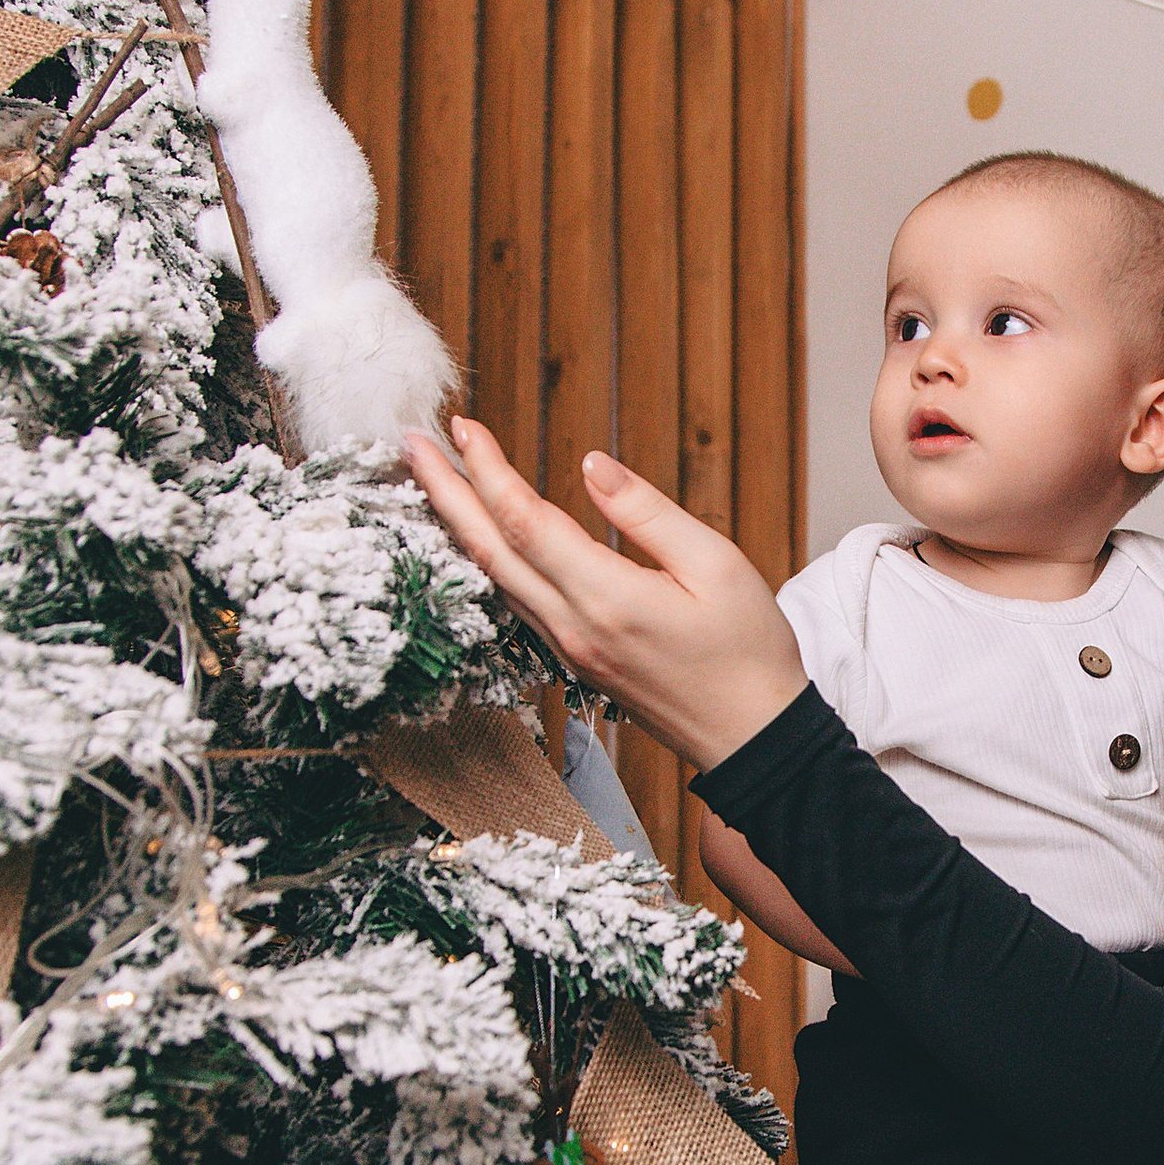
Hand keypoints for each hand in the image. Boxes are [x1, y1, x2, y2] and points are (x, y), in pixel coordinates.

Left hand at [405, 422, 807, 769]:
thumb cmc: (749, 652)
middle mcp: (574, 627)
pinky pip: (515, 602)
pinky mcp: (575, 659)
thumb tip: (591, 465)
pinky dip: (487, 560)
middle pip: (489, 551)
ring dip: (458, 525)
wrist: (753, 738)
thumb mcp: (716, 564)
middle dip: (445, 492)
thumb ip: (647, 513)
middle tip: (410, 443)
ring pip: (495, 579)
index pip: (525, 522)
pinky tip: (480, 538)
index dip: (487, 470)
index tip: (463, 426)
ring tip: (434, 480)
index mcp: (608, 598)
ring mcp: (569, 649)